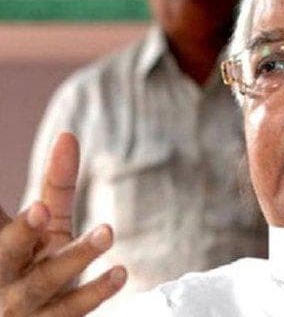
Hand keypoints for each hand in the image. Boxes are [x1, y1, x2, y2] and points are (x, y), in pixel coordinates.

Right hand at [0, 133, 125, 315]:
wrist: (24, 313)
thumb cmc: (37, 260)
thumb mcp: (45, 224)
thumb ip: (57, 183)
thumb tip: (68, 136)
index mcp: (2, 247)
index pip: (4, 231)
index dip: (16, 221)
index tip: (31, 203)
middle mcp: (5, 274)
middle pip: (7, 254)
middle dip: (21, 232)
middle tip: (41, 209)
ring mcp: (26, 304)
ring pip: (46, 282)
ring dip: (76, 256)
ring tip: (106, 231)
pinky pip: (72, 311)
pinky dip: (96, 293)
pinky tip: (119, 273)